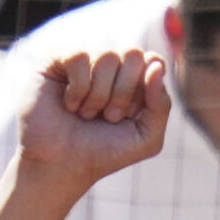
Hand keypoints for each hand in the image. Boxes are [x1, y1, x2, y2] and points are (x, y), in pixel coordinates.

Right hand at [15, 50, 170, 197]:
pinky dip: (78, 89)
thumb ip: (161, 105)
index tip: (129, 115)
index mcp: (134, 78)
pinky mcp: (57, 58)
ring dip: (99, 95)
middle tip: (108, 117)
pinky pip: (80, 56)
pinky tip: (69, 104)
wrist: (61, 166)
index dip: (144, 89)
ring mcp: (85, 58)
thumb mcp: (146, 139)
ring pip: (108, 55)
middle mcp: (111, 64)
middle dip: (124, 92)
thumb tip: (156, 65)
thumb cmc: (103, 152)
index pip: (154, 60)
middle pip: (133, 53)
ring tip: (86, 115)